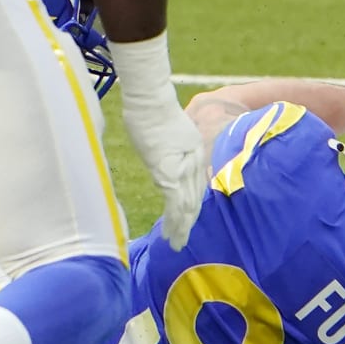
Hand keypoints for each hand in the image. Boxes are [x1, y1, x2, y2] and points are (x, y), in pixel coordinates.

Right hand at [123, 100, 206, 249]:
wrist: (150, 101)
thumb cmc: (152, 111)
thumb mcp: (168, 133)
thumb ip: (170, 150)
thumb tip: (163, 163)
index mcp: (194, 153)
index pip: (194, 188)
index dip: (191, 208)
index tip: (186, 224)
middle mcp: (193, 162)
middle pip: (192, 199)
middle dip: (187, 223)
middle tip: (181, 242)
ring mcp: (183, 166)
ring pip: (185, 203)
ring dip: (180, 225)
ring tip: (176, 242)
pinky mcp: (169, 169)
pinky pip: (174, 198)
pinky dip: (173, 216)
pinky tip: (171, 229)